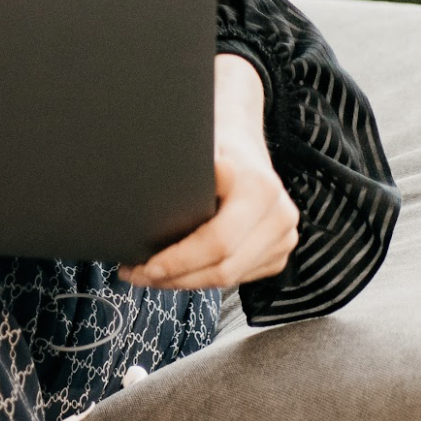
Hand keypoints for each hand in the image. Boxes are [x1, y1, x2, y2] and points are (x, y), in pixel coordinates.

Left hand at [119, 53, 298, 291]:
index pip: (217, 242)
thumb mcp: (194, 149)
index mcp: (260, 190)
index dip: (179, 260)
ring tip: (146, 276)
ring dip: (185, 282)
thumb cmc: (209, 141)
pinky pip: (239, 276)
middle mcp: (280, 216)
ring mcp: (284, 236)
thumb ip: (179, 176)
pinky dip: (204, 278)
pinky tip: (175, 272)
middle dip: (175, 278)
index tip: (145, 266)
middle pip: (224, 268)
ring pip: (231, 277)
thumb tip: (137, 202)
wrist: (241, 138)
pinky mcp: (278, 250)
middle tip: (136, 275)